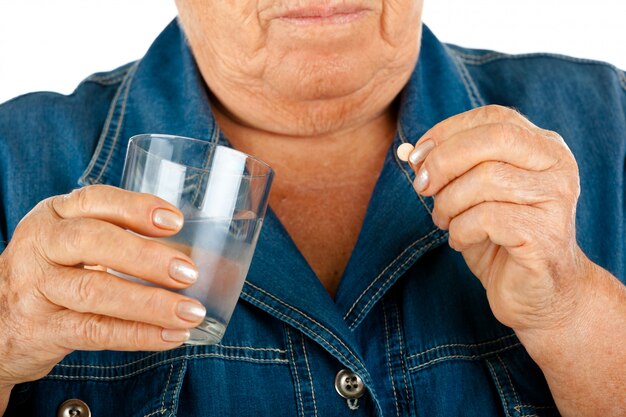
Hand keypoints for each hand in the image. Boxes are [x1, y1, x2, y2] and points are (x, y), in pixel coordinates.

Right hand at [0, 185, 205, 388]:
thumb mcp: (71, 242)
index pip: (95, 200)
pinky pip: (94, 331)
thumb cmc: (53, 272)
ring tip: (190, 312)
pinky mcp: (40, 330)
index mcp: (54, 215)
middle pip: (92, 242)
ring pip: (95, 291)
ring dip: (150, 303)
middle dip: (146, 256)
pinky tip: (170, 336)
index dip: (136, 208)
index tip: (175, 221)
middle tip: (188, 272)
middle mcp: (40, 246)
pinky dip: (137, 334)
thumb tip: (195, 250)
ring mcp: (36, 289)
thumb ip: (119, 236)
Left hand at [405, 105, 585, 332]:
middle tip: (423, 188)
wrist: (538, 292)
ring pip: (487, 180)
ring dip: (449, 203)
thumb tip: (411, 153)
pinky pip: (487, 218)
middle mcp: (557, 165)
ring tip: (444, 221)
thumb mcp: (472, 195)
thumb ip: (451, 168)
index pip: (493, 118)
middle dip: (445, 161)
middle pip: (494, 139)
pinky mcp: (546, 235)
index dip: (448, 132)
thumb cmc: (500, 238)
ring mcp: (556, 199)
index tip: (419, 158)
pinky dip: (460, 230)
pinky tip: (461, 240)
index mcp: (543, 147)